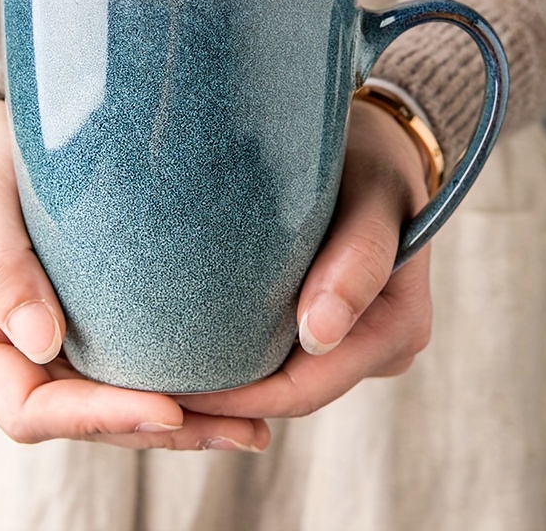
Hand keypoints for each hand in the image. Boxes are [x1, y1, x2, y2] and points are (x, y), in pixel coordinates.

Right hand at [0, 99, 268, 451]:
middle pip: (80, 418)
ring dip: (178, 420)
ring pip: (106, 402)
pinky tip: (225, 381)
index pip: (27, 407)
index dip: (97, 417)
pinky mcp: (73, 324)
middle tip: (242, 430)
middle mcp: (4, 351)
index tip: (170, 409)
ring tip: (250, 425)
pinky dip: (170, 381)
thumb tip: (42, 343)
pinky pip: (118, 367)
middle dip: (157, 429)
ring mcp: (39, 342)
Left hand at [179, 100, 432, 418]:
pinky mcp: (332, 324)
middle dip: (224, 396)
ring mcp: (355, 339)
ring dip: (229, 378)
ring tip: (162, 366)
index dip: (239, 400)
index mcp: (397, 328)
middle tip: (149, 384)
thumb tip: (319, 332)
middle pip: (290, 393)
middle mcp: (379, 347)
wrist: (377, 146)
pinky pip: (283, 352)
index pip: (306, 388)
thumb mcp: (373, 196)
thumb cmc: (373, 160)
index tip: (171, 392)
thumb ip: (359, 257)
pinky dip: (242, 351)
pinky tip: (193, 340)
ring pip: (283, 377)